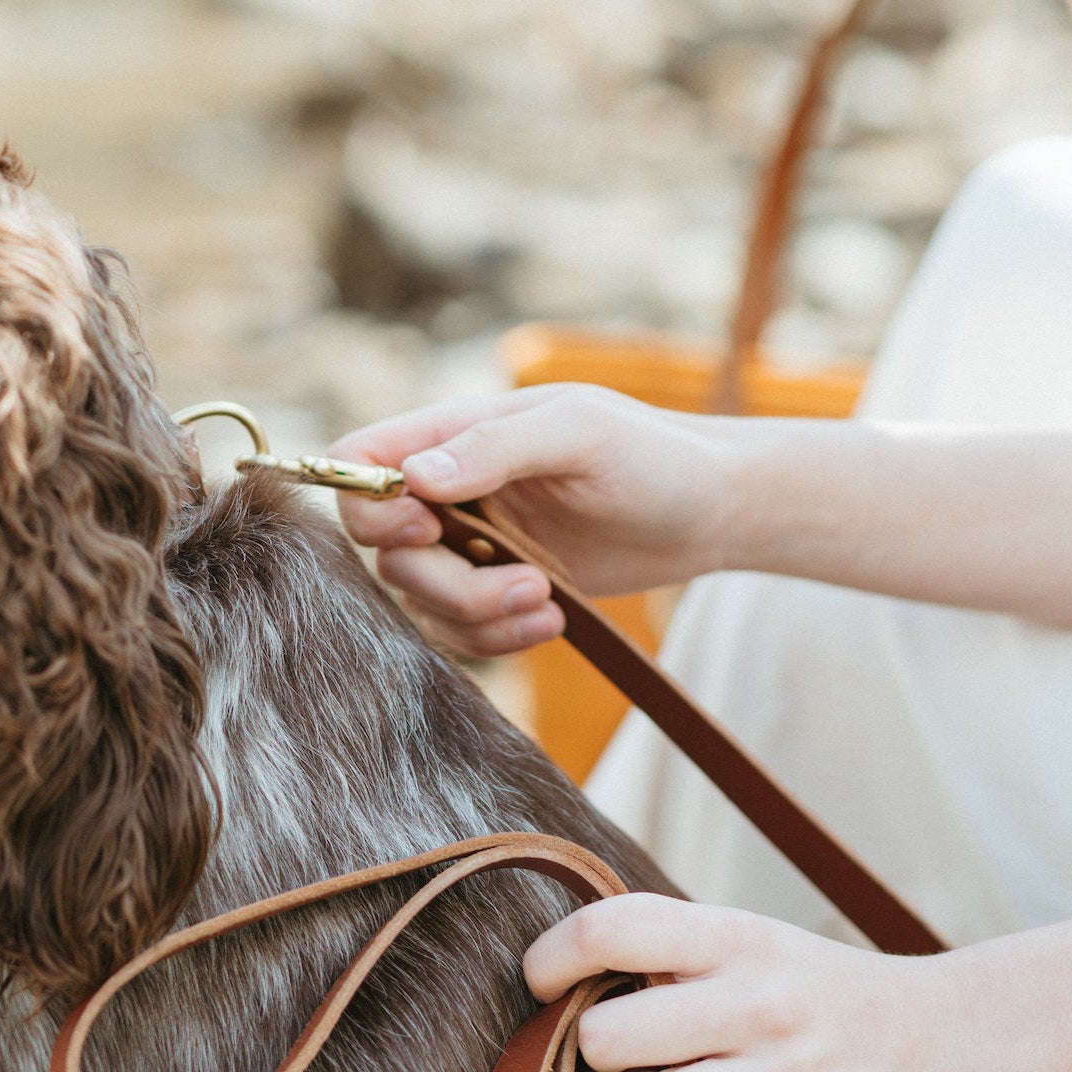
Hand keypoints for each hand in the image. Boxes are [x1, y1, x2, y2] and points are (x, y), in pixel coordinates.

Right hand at [330, 384, 756, 655]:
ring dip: (477, 615)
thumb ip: (492, 450)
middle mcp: (450, 488)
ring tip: (547, 602)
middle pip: (384, 549)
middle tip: (520, 580)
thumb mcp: (578, 434)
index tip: (427, 527)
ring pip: (419, 599)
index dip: (369, 503)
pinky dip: (496, 639)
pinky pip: (459, 632)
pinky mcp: (496, 590)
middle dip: (444, 580)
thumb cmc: (652, 454)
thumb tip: (413, 479)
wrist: (711, 510)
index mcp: (455, 432)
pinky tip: (552, 620)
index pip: (361, 460)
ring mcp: (470, 543)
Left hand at [524, 895, 956, 1071]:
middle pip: (607, 1037)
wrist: (941, 1042)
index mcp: (739, 937)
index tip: (543, 984)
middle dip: (605, 1051)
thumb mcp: (752, 944)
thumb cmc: (813, 992)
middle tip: (641, 1051)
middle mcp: (765, 1000)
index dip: (551, 959)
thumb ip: (669, 954)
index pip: (611, 930)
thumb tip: (557, 982)